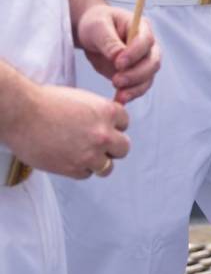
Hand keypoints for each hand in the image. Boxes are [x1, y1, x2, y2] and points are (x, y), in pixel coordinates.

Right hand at [6, 82, 129, 179]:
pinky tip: (68, 159)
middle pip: (123, 148)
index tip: (104, 128)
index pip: (125, 123)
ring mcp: (90, 154)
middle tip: (99, 145)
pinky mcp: (73, 169)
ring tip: (85, 156)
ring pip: (107, 167)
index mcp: (107, 112)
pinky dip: (80, 169)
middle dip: (113, 147)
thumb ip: (98, 113)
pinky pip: (86, 174)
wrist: (23, 114)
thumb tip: (105, 122)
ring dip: (98, 162)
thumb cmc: (47, 102)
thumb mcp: (82, 99)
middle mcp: (104, 134)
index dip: (114, 126)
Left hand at [76, 6, 160, 103]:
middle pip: (152, 62)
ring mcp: (142, 61)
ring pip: (148, 78)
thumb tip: (118, 56)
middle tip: (116, 81)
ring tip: (119, 96)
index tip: (118, 63)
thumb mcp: (98, 27)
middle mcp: (146, 45)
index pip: (146, 41)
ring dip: (135, 88)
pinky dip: (131, 95)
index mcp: (141, 27)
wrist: (90, 33)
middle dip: (137, 74)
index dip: (135, 53)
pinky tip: (119, 100)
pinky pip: (138, 87)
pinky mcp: (134, 74)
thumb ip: (108, 41)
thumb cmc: (96, 23)